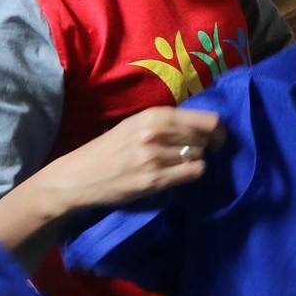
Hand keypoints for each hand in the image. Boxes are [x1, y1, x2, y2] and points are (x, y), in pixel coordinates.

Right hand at [32, 107, 223, 215]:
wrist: (77, 177)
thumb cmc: (108, 149)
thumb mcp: (135, 125)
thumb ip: (165, 123)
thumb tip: (203, 126)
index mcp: (154, 115)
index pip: (206, 119)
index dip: (218, 130)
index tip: (218, 137)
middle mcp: (156, 132)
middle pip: (205, 139)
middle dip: (207, 146)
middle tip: (198, 152)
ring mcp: (155, 157)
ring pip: (199, 156)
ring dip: (195, 160)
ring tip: (179, 163)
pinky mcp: (153, 180)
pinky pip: (191, 173)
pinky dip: (191, 173)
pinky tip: (179, 174)